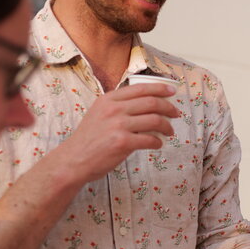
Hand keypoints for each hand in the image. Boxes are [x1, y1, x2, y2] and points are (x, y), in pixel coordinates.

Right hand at [52, 83, 178, 183]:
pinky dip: (158, 142)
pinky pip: (150, 139)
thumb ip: (118, 106)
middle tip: (176, 114)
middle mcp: (114, 109)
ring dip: (167, 126)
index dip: (160, 89)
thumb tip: (146, 104)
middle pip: (152, 102)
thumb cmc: (89, 139)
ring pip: (154, 120)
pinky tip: (158, 144)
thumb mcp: (99, 113)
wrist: (74, 159)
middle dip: (169, 108)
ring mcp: (118, 125)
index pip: (140, 88)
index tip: (172, 92)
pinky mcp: (122, 142)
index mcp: (109, 99)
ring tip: (169, 131)